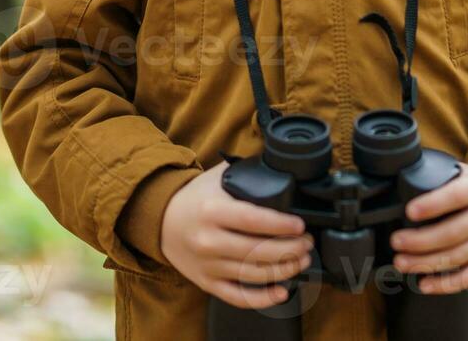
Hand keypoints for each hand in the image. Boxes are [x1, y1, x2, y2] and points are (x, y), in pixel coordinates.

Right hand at [160, 161, 314, 309]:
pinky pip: (238, 297)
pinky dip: (263, 299)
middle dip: (291, 249)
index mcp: (212, 211)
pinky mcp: (207, 282)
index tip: (300, 226)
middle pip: (258, 251)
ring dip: (285, 270)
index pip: (253, 220)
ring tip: (301, 260)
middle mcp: (208, 240)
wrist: (160, 220)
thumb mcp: (216, 179)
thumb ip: (245, 173)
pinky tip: (282, 292)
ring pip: (253, 274)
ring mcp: (208, 265)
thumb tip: (280, 168)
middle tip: (307, 243)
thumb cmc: (195, 199)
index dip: (281, 225)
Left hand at [389, 161, 467, 293]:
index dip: (432, 205)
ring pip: (458, 257)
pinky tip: (424, 284)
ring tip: (401, 262)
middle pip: (454, 233)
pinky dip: (445, 284)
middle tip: (395, 241)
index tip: (409, 211)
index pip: (456, 196)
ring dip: (426, 263)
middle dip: (421, 241)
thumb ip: (437, 175)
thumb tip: (398, 179)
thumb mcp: (462, 172)